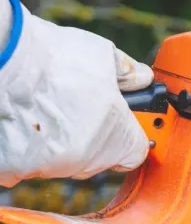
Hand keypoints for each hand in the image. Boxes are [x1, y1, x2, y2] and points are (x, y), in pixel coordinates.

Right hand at [0, 0, 151, 186]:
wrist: (1, 54)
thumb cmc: (53, 55)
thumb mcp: (104, 56)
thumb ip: (130, 75)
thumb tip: (143, 80)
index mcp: (116, 137)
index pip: (135, 154)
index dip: (129, 137)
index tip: (120, 126)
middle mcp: (86, 160)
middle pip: (98, 160)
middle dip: (93, 139)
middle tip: (74, 108)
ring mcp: (50, 167)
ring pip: (63, 164)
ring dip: (58, 146)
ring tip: (44, 109)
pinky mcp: (14, 170)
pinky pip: (25, 166)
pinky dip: (24, 150)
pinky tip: (21, 122)